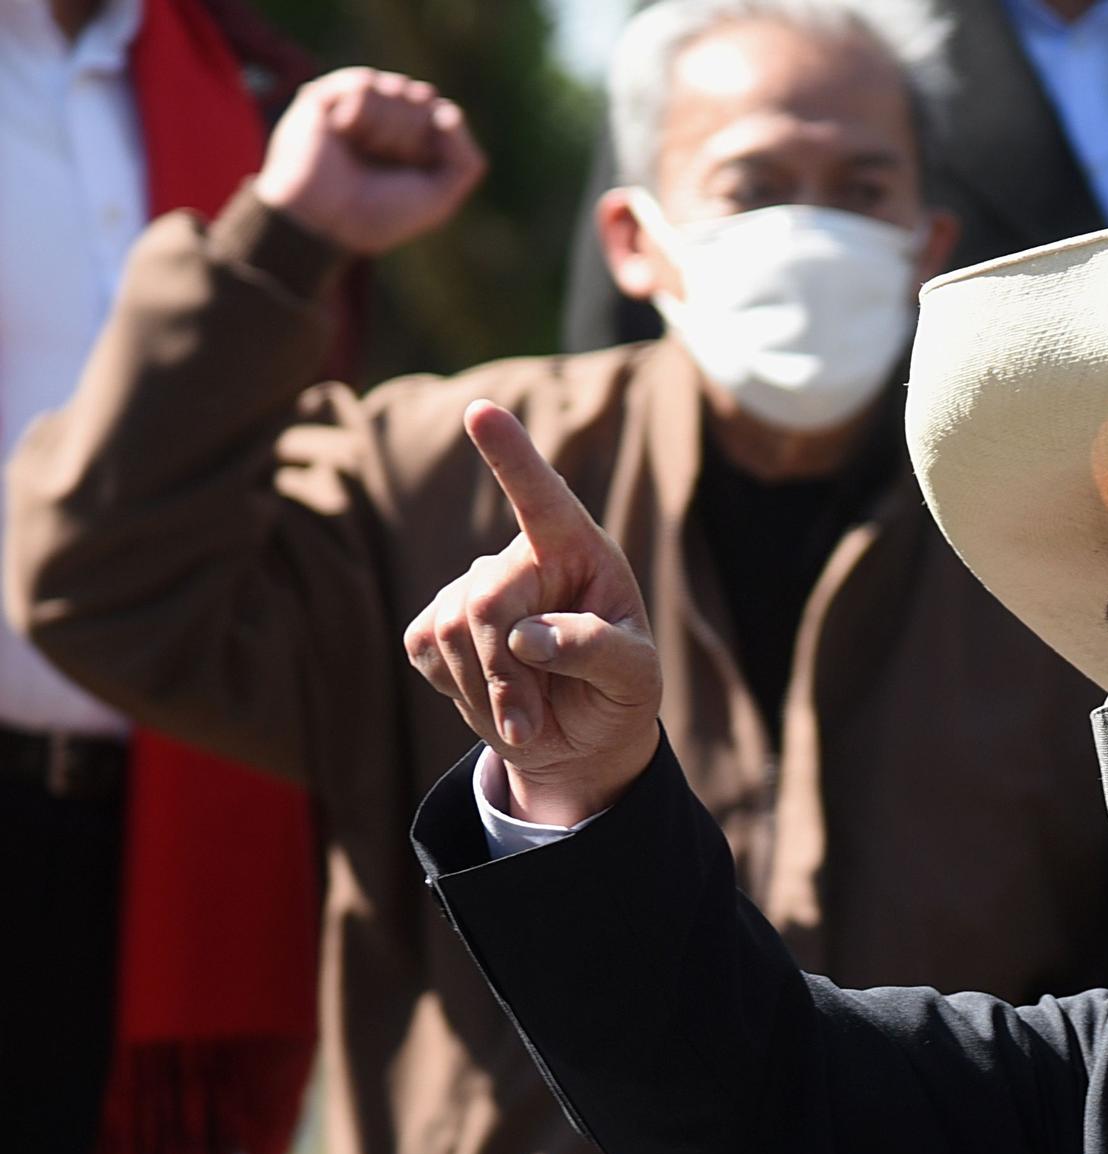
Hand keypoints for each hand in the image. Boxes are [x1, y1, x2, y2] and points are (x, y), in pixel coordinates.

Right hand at [254, 68, 484, 255]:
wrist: (329, 222)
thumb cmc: (383, 213)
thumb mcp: (440, 197)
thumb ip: (466, 161)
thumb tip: (447, 113)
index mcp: (419, 137)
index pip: (445, 114)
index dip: (434, 146)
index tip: (415, 171)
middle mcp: (390, 115)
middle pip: (425, 98)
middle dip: (411, 138)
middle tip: (384, 164)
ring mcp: (359, 103)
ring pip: (398, 89)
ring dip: (385, 132)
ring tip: (362, 152)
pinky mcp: (328, 94)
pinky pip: (366, 85)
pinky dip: (361, 117)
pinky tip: (343, 135)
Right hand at [405, 402, 662, 824]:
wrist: (580, 739)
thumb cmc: (618, 692)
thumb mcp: (635, 678)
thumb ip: (596, 650)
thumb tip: (527, 634)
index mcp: (580, 550)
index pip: (544, 498)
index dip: (512, 455)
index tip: (480, 411)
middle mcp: (524, 557)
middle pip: (485, 601)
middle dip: (504, 672)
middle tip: (532, 720)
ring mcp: (473, 586)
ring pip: (450, 630)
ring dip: (487, 691)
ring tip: (526, 713)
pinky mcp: (436, 622)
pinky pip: (424, 649)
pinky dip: (459, 691)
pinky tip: (493, 698)